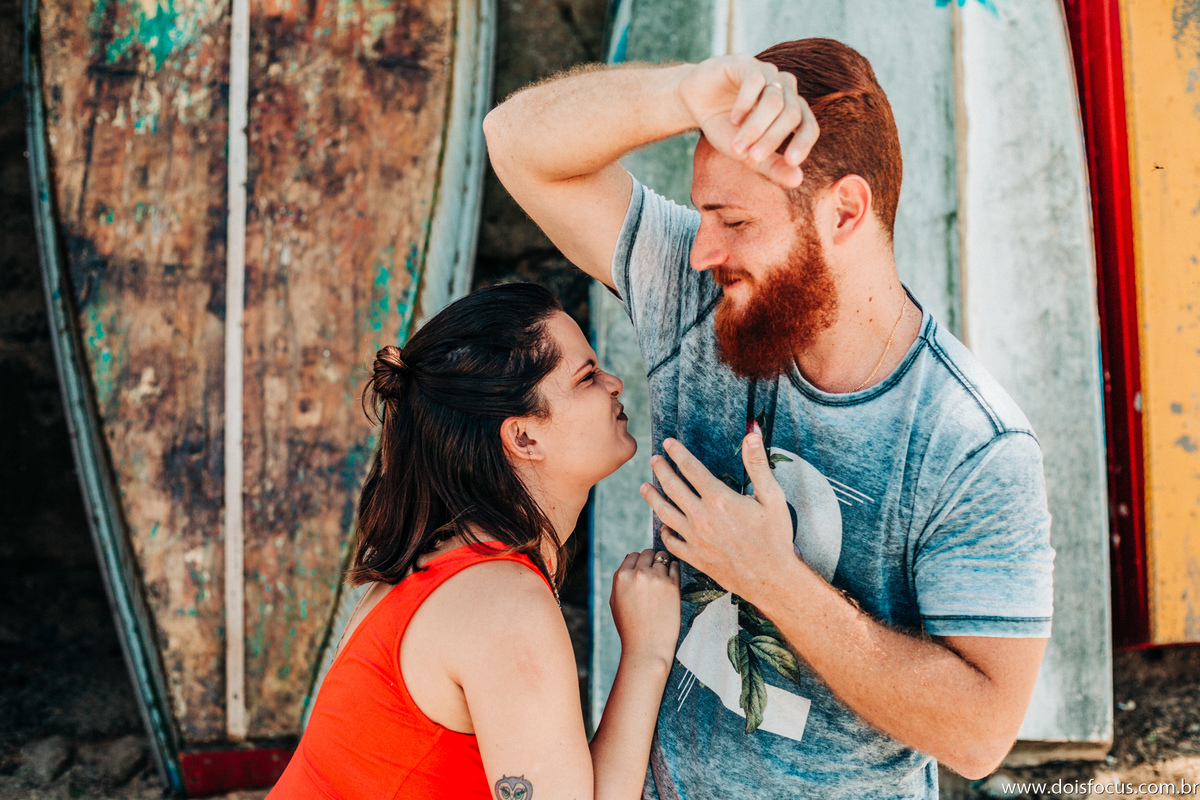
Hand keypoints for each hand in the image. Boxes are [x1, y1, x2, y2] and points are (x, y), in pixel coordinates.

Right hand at [609, 549, 681, 663]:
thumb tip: (630, 564)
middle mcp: (638, 574)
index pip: (632, 556)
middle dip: (652, 560)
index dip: (639, 562)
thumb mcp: (615, 602)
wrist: (647, 647)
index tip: (644, 570)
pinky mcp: (672, 585)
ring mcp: (656, 578)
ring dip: (664, 563)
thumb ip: (620, 581)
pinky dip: (674, 569)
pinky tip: (672, 580)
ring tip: (664, 576)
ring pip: (663, 557)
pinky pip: (675, 566)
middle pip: (648, 553)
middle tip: (656, 572)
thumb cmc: (630, 627)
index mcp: (621, 577)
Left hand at [639, 431, 794, 599]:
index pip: (691, 468)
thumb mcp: (772, 496)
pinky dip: (664, 532)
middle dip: (661, 470)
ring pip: (665, 513)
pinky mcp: (695, 557)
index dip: (677, 453)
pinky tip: (662, 525)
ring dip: (653, 498)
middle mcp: (701, 517)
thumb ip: (758, 463)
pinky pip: (671, 542)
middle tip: (654, 460)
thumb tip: (752, 433)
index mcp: (719, 498)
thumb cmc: (775, 536)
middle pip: (673, 487)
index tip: (667, 443)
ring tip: (644, 487)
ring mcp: (695, 538)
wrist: (772, 578)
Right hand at [676, 54, 818, 187]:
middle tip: (752, 158)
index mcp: (791, 110)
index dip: (803, 143)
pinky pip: (755, 82)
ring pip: (773, 100)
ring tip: (736, 147)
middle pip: (791, 114)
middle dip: (771, 139)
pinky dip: (744, 105)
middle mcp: (784, 90)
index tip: (791, 162)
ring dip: (755, 127)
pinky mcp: (747, 63)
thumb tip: (798, 181)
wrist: (695, 103)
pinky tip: (733, 119)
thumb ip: (772, 166)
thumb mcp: (747, 152)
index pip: (808, 125)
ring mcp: (767, 74)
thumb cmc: (725, 128)